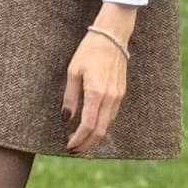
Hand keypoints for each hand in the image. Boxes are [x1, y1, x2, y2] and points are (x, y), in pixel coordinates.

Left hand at [61, 5, 136, 155]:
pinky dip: (101, 126)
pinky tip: (91, 127)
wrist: (113, 37)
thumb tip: (66, 118)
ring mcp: (118, 97)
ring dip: (94, 137)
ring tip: (80, 141)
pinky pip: (111, 116)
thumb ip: (70, 97)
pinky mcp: (121, 94)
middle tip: (73, 150)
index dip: (78, 139)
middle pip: (99, 131)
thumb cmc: (90, 51)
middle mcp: (110, 98)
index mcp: (97, 92)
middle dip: (86, 144)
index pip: (88, 125)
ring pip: (107, 125)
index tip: (68, 146)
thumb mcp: (73, 72)